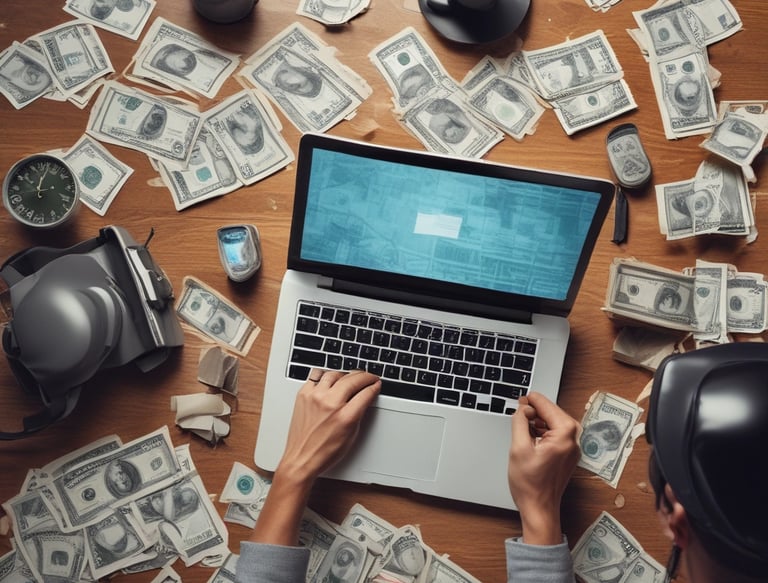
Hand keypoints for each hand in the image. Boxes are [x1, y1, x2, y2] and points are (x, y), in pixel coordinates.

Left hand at [278, 368, 380, 482]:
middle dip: (365, 376)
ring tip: (350, 378)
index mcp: (345, 417)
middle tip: (369, 377)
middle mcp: (329, 404)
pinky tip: (331, 379)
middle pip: (353, 379)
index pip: (366, 393)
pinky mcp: (303, 395)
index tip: (376, 384)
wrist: (301, 458)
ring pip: (335, 373)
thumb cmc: (324, 452)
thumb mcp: (351, 436)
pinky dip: (326, 375)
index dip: (374, 386)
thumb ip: (359, 414)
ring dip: (346, 374)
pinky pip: (316, 376)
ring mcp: (315, 397)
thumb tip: (365, 398)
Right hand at [508, 392, 580, 544]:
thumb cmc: (530, 484)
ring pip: (554, 423)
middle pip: (553, 413)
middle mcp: (574, 439)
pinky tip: (530, 436)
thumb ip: (520, 422)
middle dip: (535, 410)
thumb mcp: (518, 447)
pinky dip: (543, 431)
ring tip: (521, 425)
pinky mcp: (568, 454)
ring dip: (538, 421)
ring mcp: (573, 448)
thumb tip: (523, 409)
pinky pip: (556, 434)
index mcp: (565, 434)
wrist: (539, 508)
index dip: (530, 402)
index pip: (547, 406)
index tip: (520, 400)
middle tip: (518, 410)